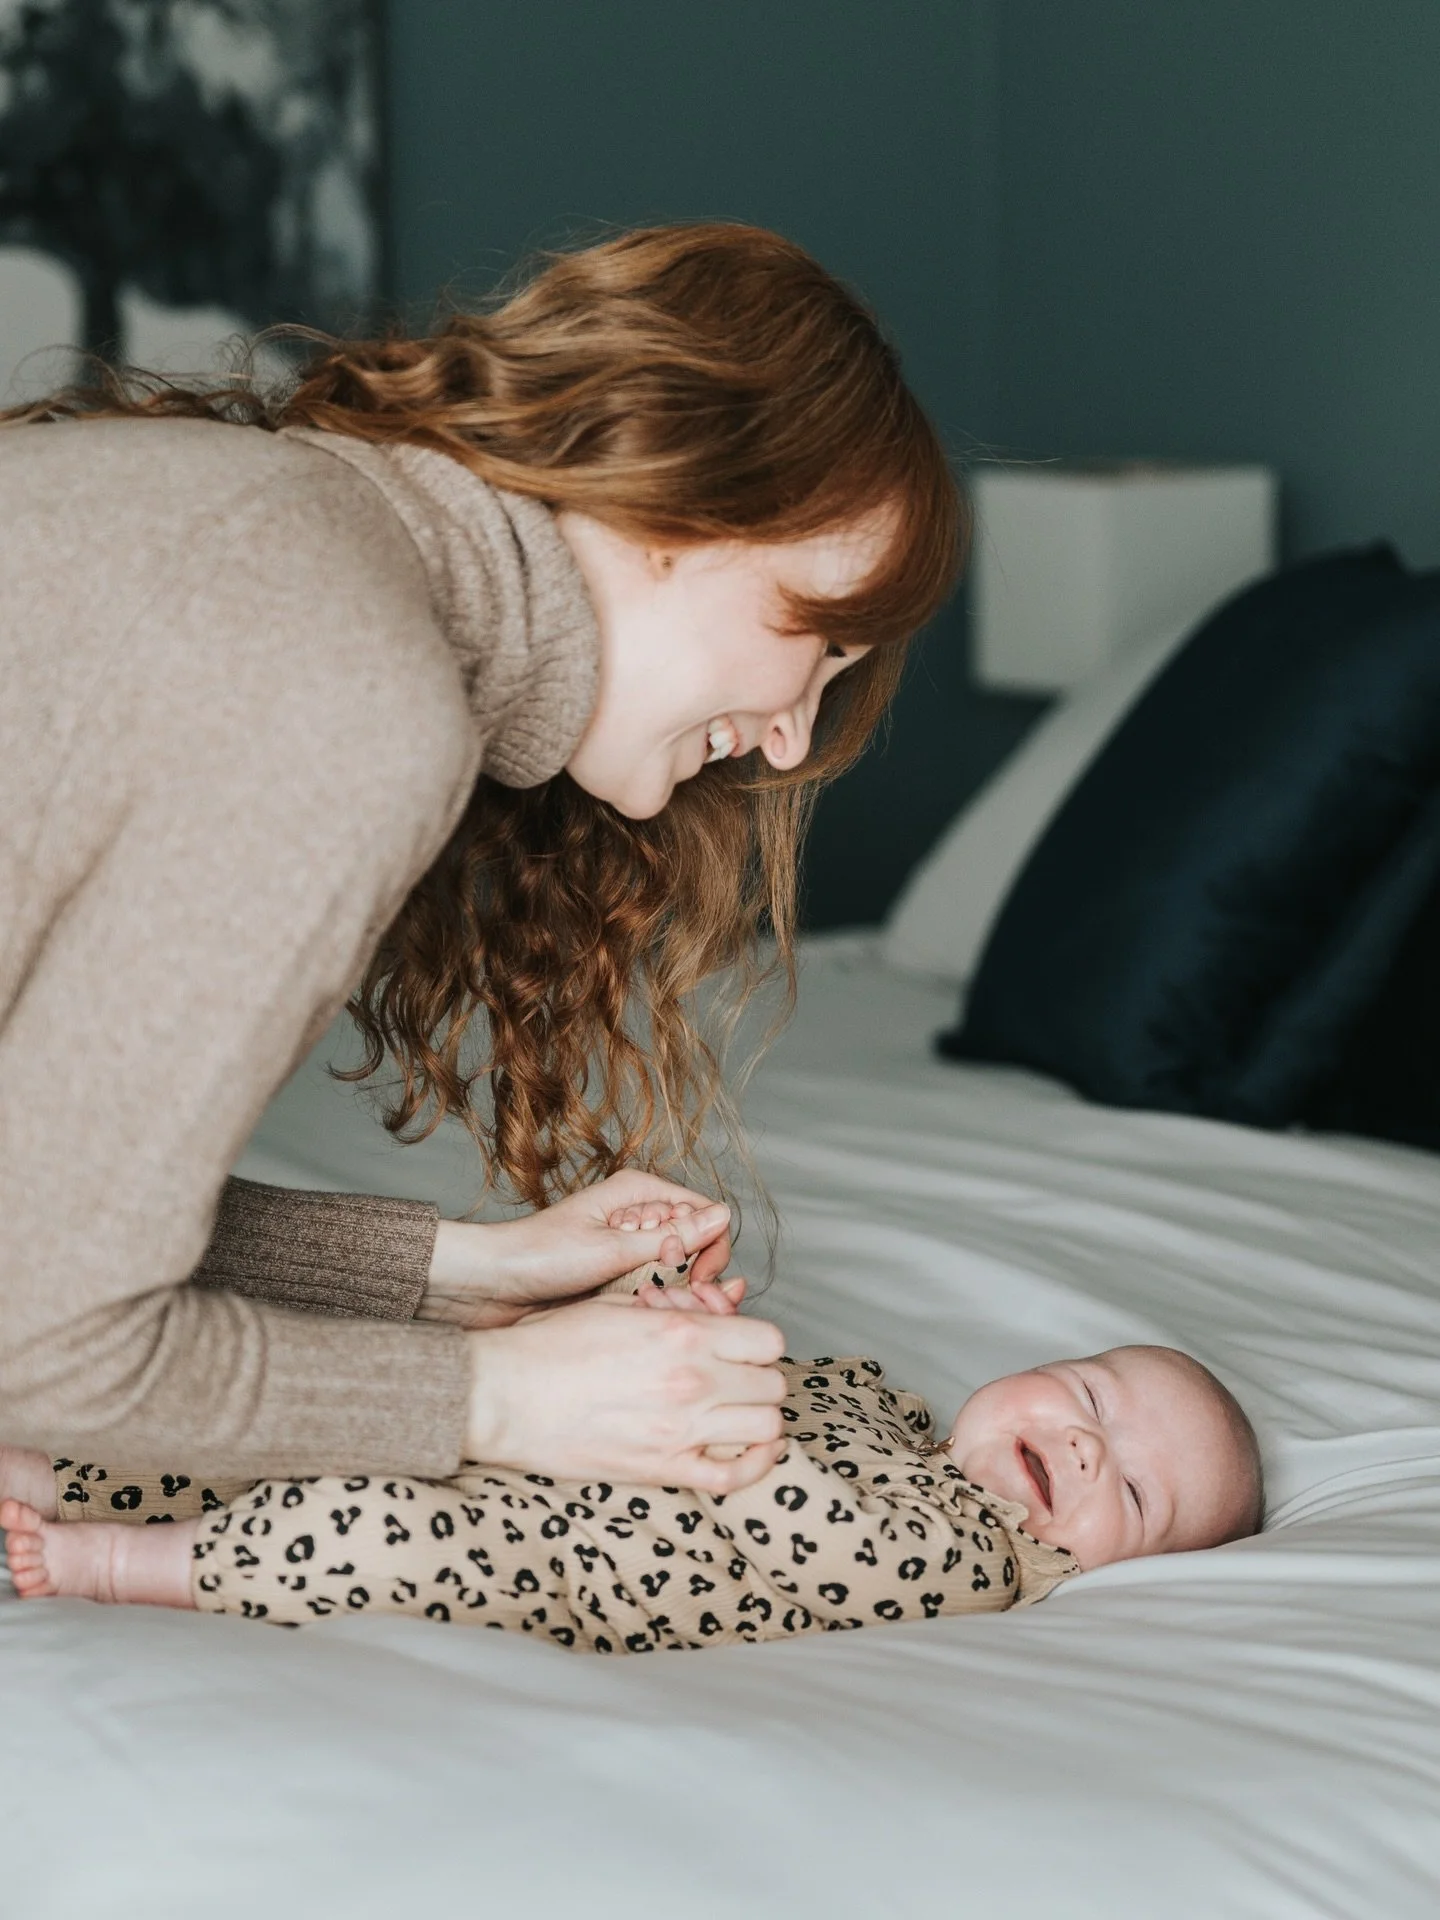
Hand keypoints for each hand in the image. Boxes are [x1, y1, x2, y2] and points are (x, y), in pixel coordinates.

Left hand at [418, 1170, 731, 1328]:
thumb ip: (671, 1236)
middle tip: (672, 1298)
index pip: (707, 1214)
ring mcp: (630, 1252)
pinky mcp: (618, 1282)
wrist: (489, 1289)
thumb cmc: (537, 1256)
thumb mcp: (610, 1247)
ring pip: (680, 1276)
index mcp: (639, 1193)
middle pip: (699, 1248)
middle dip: (696, 1277)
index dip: (710, 1247)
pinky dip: (656, 1308)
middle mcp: (640, 1219)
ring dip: (676, 1296)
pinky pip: (655, 1294)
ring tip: (648, 1307)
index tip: (696, 1277)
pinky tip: (638, 1318)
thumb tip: (722, 1217)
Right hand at [464, 1295, 785, 1492]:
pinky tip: (750, 1451)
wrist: (505, 1394)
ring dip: (758, 1419)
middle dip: (759, 1378)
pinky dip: (754, 1466)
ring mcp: (680, 1428)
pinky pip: (735, 1477)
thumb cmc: (553, 1344)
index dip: (759, 1343)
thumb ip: (676, 1309)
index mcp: (683, 1333)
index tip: (742, 1348)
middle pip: (773, 1384)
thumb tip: (711, 1312)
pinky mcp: (661, 1468)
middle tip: (736, 1379)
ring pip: (767, 1428)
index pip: (769, 1340)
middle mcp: (692, 1379)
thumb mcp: (620, 1305)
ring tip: (735, 1413)